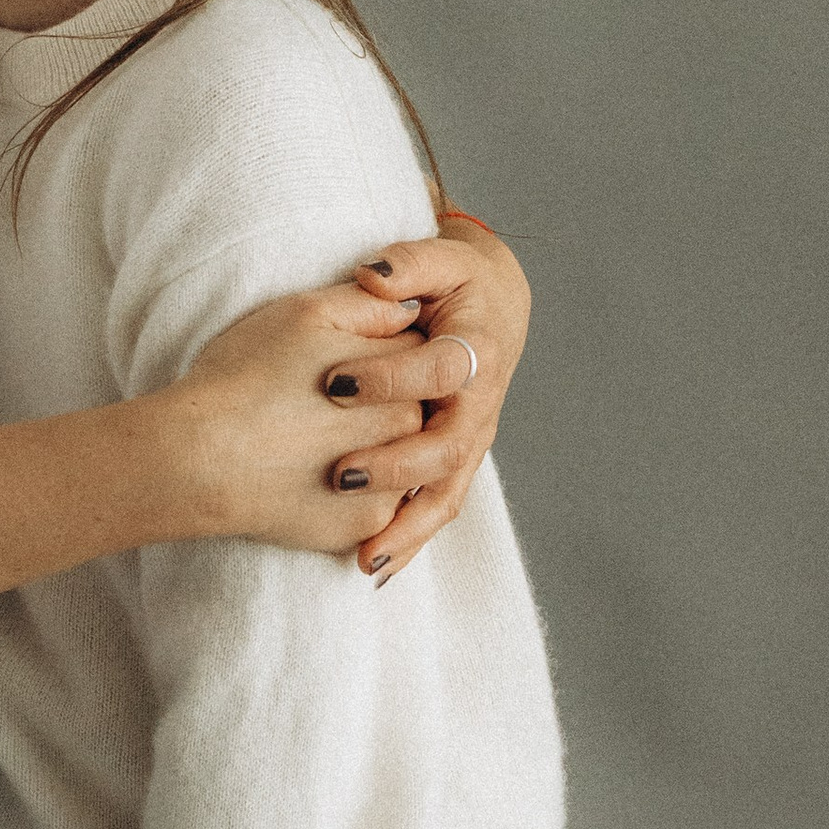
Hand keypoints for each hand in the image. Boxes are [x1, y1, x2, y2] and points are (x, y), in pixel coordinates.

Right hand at [175, 278, 472, 557]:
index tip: (339, 360)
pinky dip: (353, 494)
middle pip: (414, 408)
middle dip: (381, 404)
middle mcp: (410, 428)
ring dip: (373, 450)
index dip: (376, 351)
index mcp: (400, 371)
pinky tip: (314, 476)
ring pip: (400, 460)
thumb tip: (411, 310)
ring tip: (318, 439)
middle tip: (324, 403)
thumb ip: (370, 303)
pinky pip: (375, 505)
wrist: (198, 460)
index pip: (415, 353)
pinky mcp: (367, 524)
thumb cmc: (244, 376)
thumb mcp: (305, 313)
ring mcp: (392, 482)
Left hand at [330, 216, 531, 582]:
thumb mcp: (436, 260)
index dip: (392, 376)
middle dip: (397, 466)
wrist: (493, 308)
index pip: (441, 369)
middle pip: (449, 447)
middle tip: (342, 476)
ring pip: (447, 494)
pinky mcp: (455, 464)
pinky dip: (409, 541)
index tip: (335, 381)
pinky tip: (372, 568)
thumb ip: (407, 264)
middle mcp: (479, 406)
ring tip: (366, 556)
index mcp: (477, 351)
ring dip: (407, 528)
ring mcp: (470, 442)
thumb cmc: (454, 281)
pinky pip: (436, 509)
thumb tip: (374, 274)